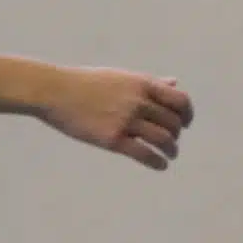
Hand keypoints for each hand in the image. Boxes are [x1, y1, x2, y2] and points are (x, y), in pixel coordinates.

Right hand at [39, 68, 194, 170]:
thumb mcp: (122, 77)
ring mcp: (126, 120)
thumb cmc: (88, 83)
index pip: (180, 100)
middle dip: (176, 134)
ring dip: (171, 150)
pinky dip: (158, 161)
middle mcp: (138, 101)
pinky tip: (161, 165)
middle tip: (172, 142)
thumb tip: (174, 82)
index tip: (185, 124)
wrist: (55, 91)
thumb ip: (150, 82)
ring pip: (163, 139)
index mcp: (142, 83)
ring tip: (170, 155)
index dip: (187, 114)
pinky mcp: (112, 139)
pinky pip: (145, 154)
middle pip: (173, 122)